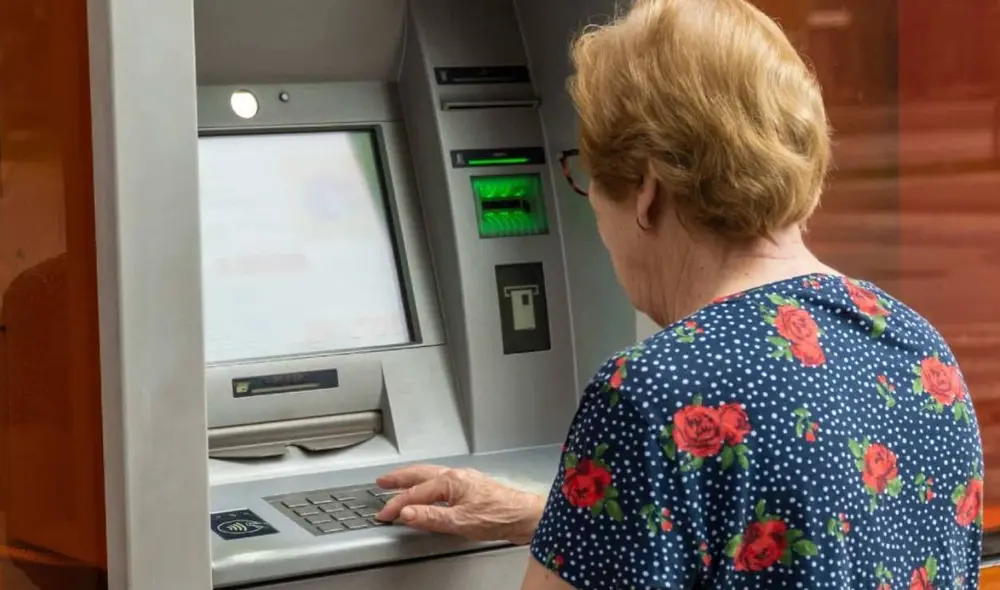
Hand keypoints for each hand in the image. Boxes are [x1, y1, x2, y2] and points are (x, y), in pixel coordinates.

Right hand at [375, 465, 546, 544]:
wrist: (524, 516)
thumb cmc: (499, 515)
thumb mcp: (460, 521)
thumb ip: (430, 517)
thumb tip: (406, 514)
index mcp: (450, 480)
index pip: (415, 493)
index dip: (396, 504)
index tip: (383, 514)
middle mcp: (456, 475)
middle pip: (420, 475)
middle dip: (399, 478)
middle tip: (382, 481)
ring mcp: (464, 480)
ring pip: (430, 475)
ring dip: (412, 479)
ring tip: (399, 482)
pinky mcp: (471, 487)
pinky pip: (441, 481)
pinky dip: (427, 484)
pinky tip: (429, 491)